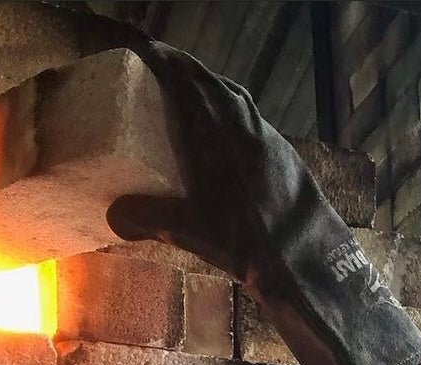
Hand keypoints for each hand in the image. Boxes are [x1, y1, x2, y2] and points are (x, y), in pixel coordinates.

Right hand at [104, 39, 320, 288]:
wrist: (306, 256)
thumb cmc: (247, 239)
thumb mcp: (189, 231)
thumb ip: (148, 218)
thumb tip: (115, 216)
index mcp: (214, 123)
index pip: (178, 72)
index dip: (154, 57)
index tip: (134, 52)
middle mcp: (242, 117)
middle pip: (204, 78)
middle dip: (177, 72)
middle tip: (154, 77)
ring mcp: (266, 132)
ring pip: (230, 96)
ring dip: (205, 93)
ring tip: (184, 104)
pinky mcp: (282, 151)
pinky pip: (248, 119)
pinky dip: (228, 118)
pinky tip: (220, 140)